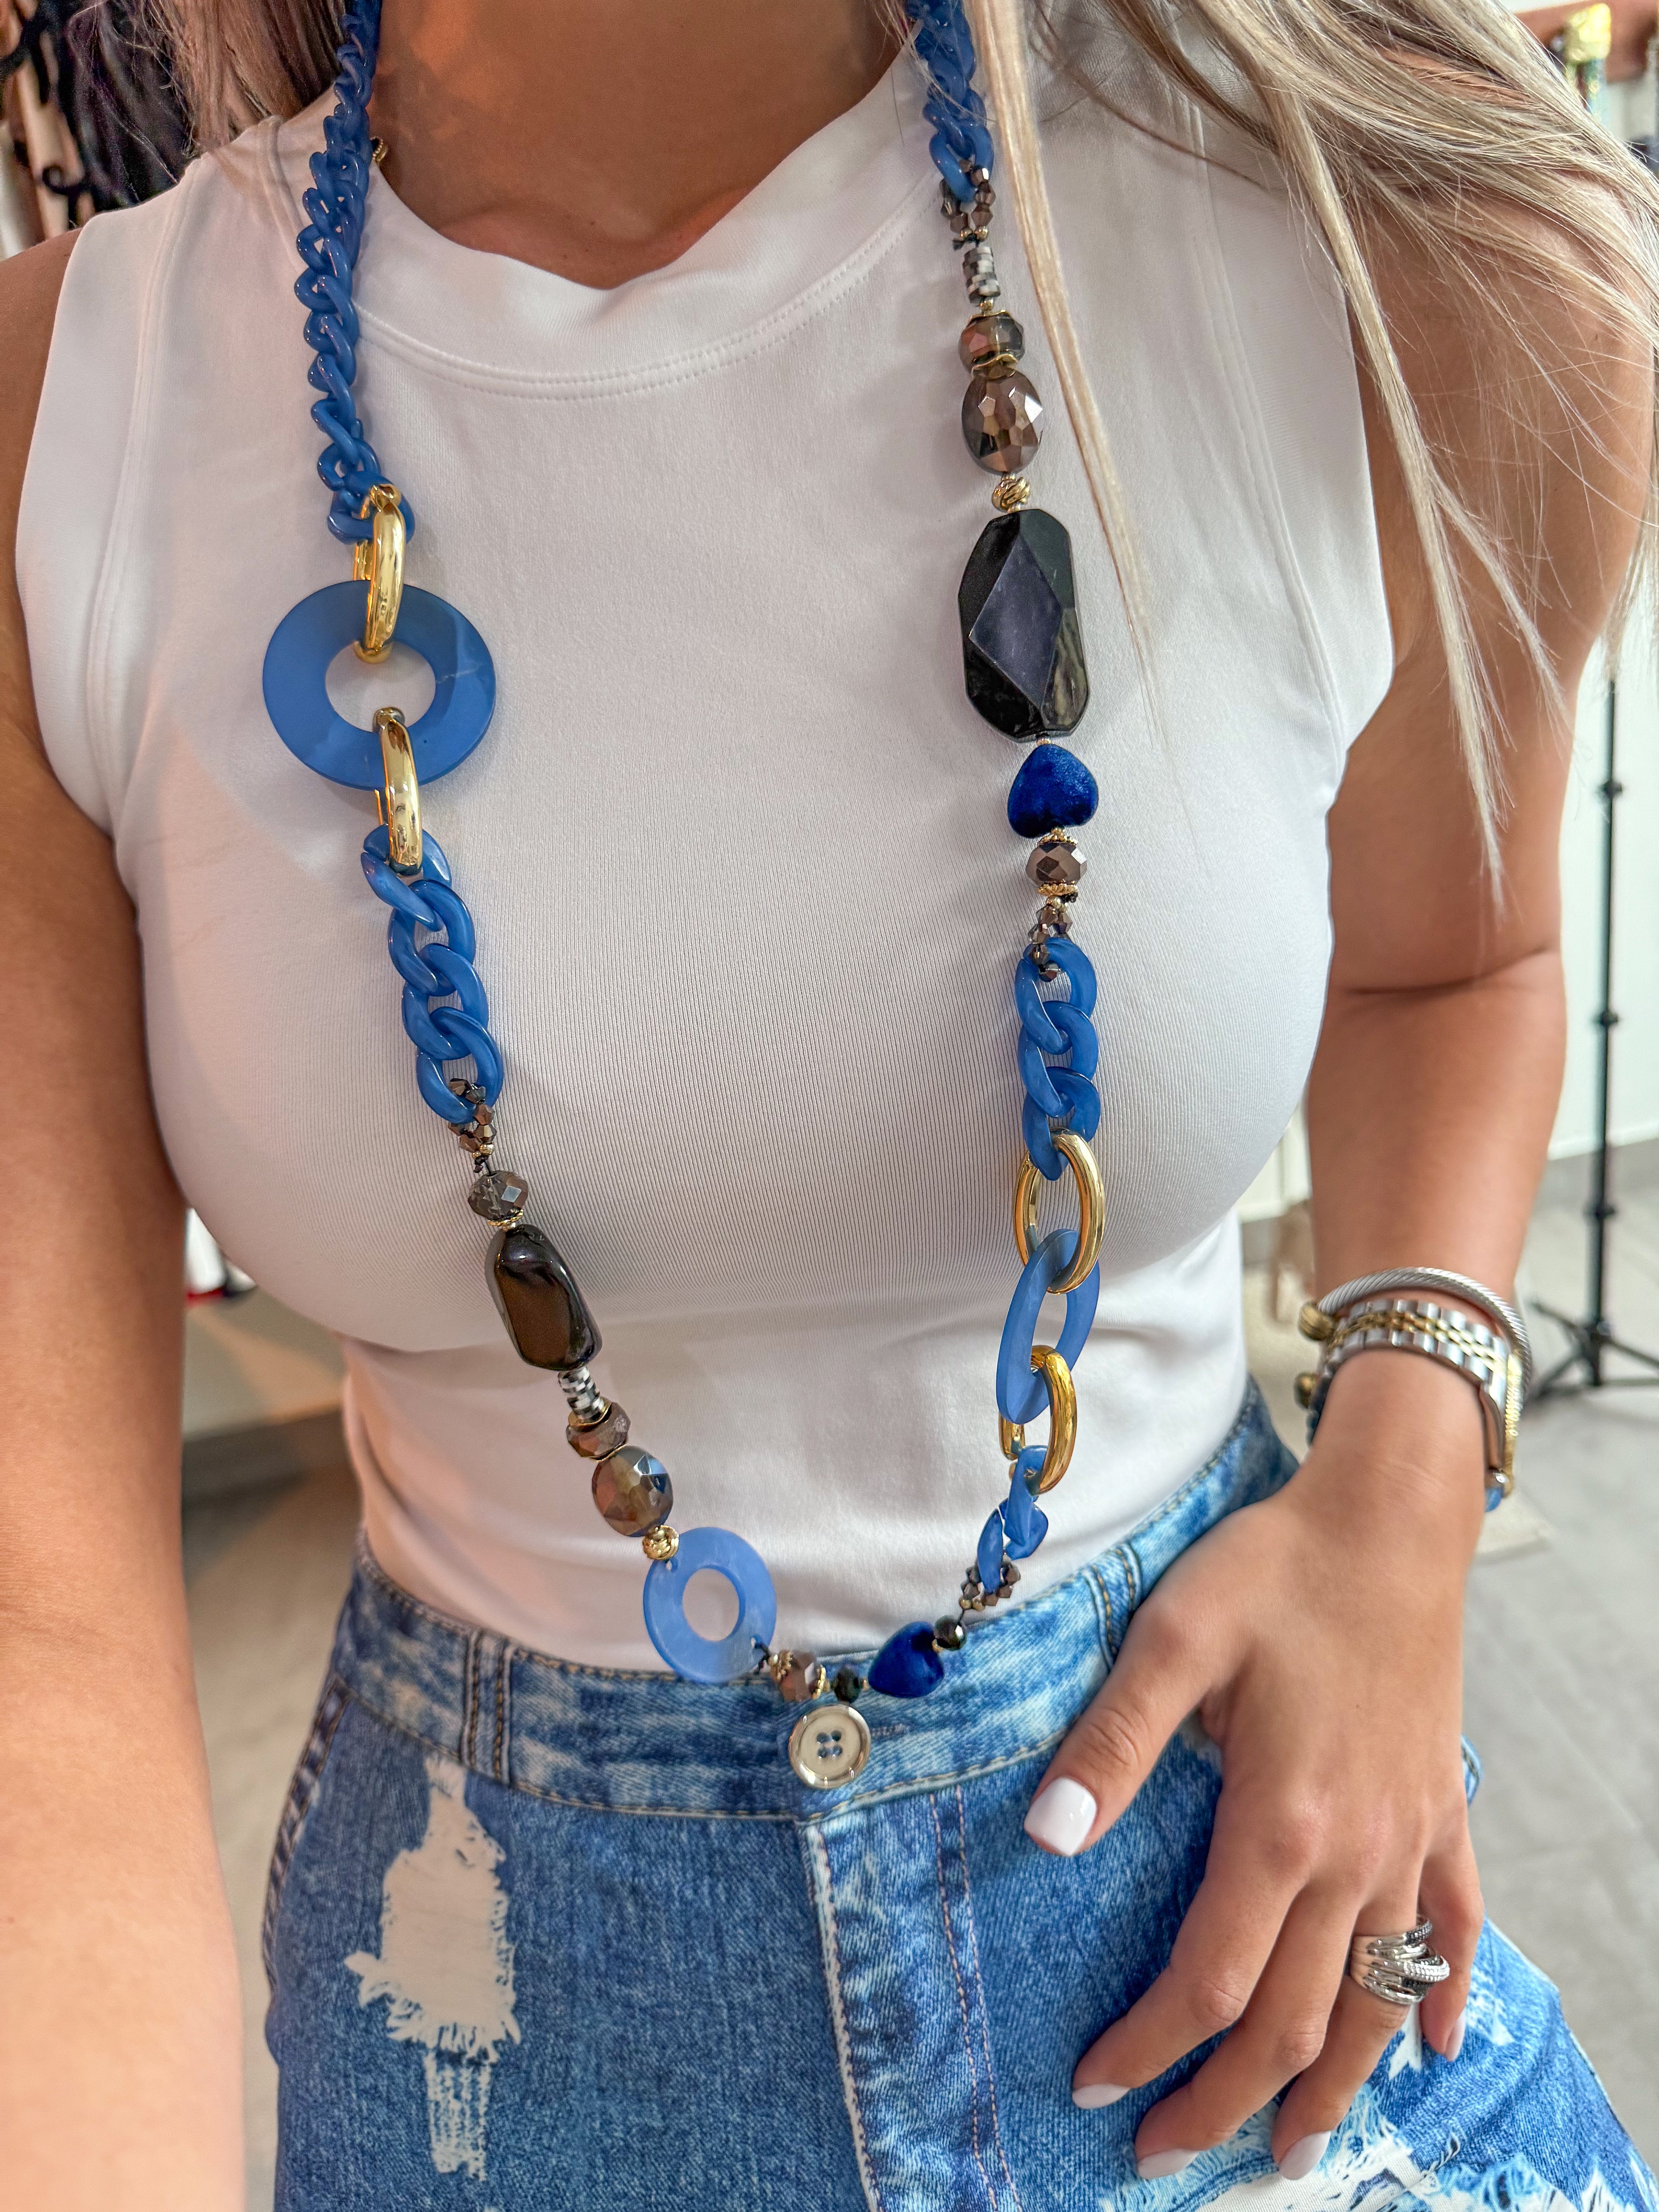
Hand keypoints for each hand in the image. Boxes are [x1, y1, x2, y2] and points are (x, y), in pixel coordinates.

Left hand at [1024, 1356, 1487, 2178]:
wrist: (1389, 1520)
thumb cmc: (1276, 1572)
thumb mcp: (1172, 1636)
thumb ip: (1112, 1742)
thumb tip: (1045, 1835)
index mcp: (1282, 1822)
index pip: (1211, 1979)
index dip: (1151, 2044)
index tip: (1095, 2082)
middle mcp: (1357, 1853)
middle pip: (1293, 2021)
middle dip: (1225, 2102)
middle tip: (1164, 2155)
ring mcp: (1411, 1839)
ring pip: (1376, 2002)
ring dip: (1332, 2087)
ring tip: (1288, 2153)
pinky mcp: (1441, 1811)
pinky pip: (1454, 1927)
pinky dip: (1440, 1994)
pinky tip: (1433, 2045)